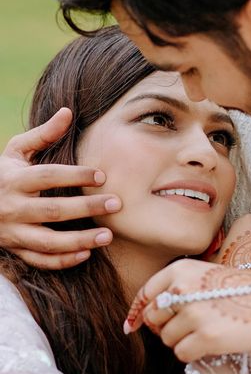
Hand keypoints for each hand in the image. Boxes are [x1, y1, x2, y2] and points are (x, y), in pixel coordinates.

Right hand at [0, 108, 121, 268]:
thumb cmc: (2, 174)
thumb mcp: (16, 152)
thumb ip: (42, 134)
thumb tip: (68, 112)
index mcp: (14, 180)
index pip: (48, 176)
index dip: (76, 176)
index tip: (103, 176)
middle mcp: (12, 208)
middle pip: (53, 210)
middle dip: (86, 208)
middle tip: (117, 204)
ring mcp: (13, 232)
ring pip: (48, 242)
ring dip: (80, 240)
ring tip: (108, 236)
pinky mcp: (16, 249)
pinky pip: (40, 260)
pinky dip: (62, 261)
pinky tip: (87, 254)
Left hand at [124, 259, 250, 362]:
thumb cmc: (236, 290)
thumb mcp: (202, 277)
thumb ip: (171, 292)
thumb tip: (133, 322)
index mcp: (181, 270)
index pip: (146, 294)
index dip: (137, 312)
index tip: (132, 326)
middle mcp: (184, 289)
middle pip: (152, 319)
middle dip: (163, 328)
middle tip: (186, 328)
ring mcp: (196, 312)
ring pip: (166, 339)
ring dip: (180, 341)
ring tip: (204, 331)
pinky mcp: (207, 336)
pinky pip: (181, 354)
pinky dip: (192, 353)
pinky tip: (210, 343)